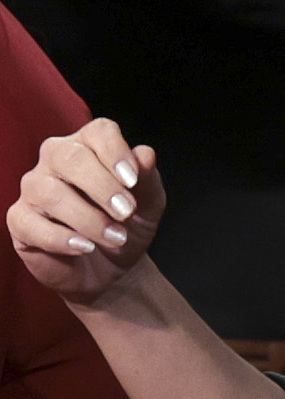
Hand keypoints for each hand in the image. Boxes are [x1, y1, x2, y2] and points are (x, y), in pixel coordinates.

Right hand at [9, 120, 163, 303]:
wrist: (113, 267)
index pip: (98, 131)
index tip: (133, 181)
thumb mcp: (149, 204)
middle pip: (69, 156)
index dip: (115, 152)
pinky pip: (30, 223)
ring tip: (115, 238)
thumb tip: (145, 155)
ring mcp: (34, 188)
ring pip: (49, 192)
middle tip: (126, 212)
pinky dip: (61, 238)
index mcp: (91, 146)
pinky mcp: (20, 219)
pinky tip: (85, 247)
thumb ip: (147, 178)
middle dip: (101, 186)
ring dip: (88, 218)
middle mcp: (56, 160)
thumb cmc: (128, 225)